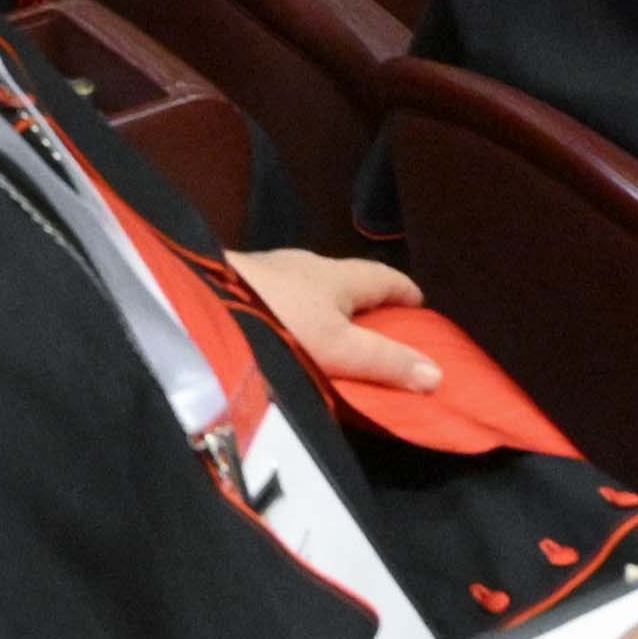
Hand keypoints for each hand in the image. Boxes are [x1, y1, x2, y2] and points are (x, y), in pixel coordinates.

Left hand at [233, 244, 442, 399]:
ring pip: (307, 287)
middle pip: (345, 280)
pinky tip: (281, 333)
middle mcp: (304, 264)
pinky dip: (291, 313)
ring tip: (329, 336)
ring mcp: (267, 271)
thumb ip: (384, 362)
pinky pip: (277, 297)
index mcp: (337, 275)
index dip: (404, 291)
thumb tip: (437, 374)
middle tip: (378, 328)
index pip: (384, 276)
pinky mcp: (237, 285)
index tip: (420, 306)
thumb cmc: (278, 321)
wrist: (200, 304)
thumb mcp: (339, 349)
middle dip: (363, 301)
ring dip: (324, 306)